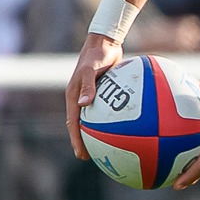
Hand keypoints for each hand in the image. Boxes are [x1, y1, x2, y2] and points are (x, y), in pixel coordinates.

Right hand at [65, 33, 123, 159]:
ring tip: (107, 149)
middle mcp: (81, 98)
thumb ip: (88, 85)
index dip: (76, 140)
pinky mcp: (103, 92)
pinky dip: (112, 120)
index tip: (80, 154)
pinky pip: (107, 110)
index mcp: (73, 96)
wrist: (105, 42)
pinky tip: (125, 129)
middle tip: (90, 158)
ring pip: (94, 120)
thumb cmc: (96, 54)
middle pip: (81, 126)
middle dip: (84, 142)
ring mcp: (91, 96)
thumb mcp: (90, 69)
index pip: (73, 123)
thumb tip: (83, 104)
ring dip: (97, 134)